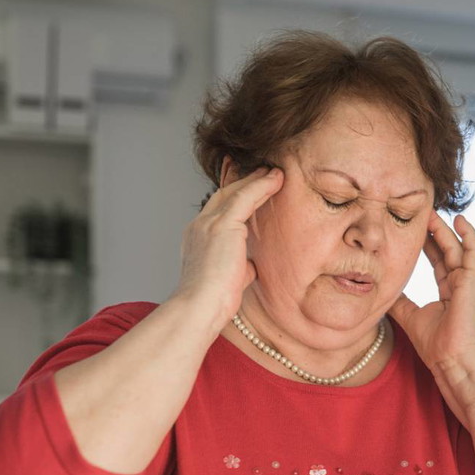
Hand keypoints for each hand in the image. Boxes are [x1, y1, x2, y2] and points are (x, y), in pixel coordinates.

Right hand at [173, 166, 282, 328]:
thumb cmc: (214, 300)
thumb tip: (251, 266)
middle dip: (244, 180)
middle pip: (224, 194)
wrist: (200, 306)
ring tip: (275, 171)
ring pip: (236, 192)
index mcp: (198, 238)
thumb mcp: (229, 278)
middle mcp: (200, 226)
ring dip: (257, 180)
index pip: (217, 209)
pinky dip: (262, 186)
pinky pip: (246, 197)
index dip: (232, 194)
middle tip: (263, 168)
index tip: (245, 183)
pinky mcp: (223, 225)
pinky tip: (277, 179)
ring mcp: (209, 223)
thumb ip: (239, 266)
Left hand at [390, 212, 474, 372]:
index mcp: (451, 290)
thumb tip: (383, 289)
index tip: (413, 229)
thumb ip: (399, 300)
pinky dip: (469, 234)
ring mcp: (471, 281)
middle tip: (420, 213)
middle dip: (434, 231)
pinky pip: (474, 250)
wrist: (451, 359)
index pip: (439, 260)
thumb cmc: (435, 344)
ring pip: (458, 247)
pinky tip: (459, 220)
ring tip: (431, 212)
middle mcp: (463, 283)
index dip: (427, 244)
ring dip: (445, 229)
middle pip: (447, 250)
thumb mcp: (409, 315)